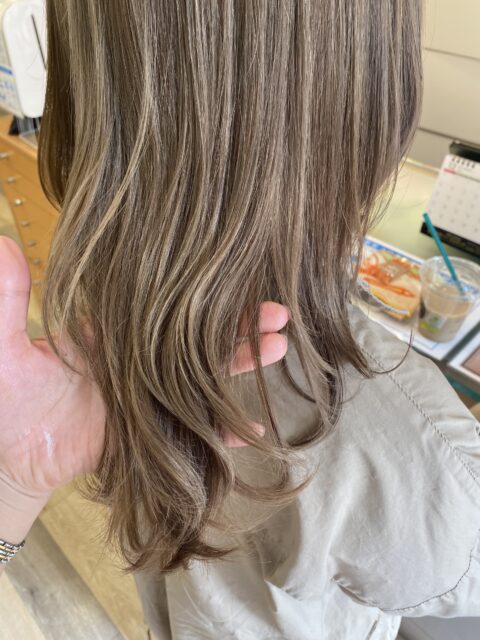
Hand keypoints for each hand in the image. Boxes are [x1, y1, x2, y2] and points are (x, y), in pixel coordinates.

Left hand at [0, 236, 288, 501]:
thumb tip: (1, 243)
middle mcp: (142, 363)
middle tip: (279, 312)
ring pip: (205, 380)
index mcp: (116, 334)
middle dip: (240, 326)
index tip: (237, 275)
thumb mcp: (5, 350)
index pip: (167, 307)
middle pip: (199, 340)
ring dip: (242, 366)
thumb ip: (6, 303)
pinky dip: (221, 434)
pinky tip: (251, 429)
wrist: (13, 455)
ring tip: (280, 348)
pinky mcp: (154, 438)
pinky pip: (194, 434)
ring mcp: (152, 400)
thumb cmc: (7, 399)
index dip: (202, 293)